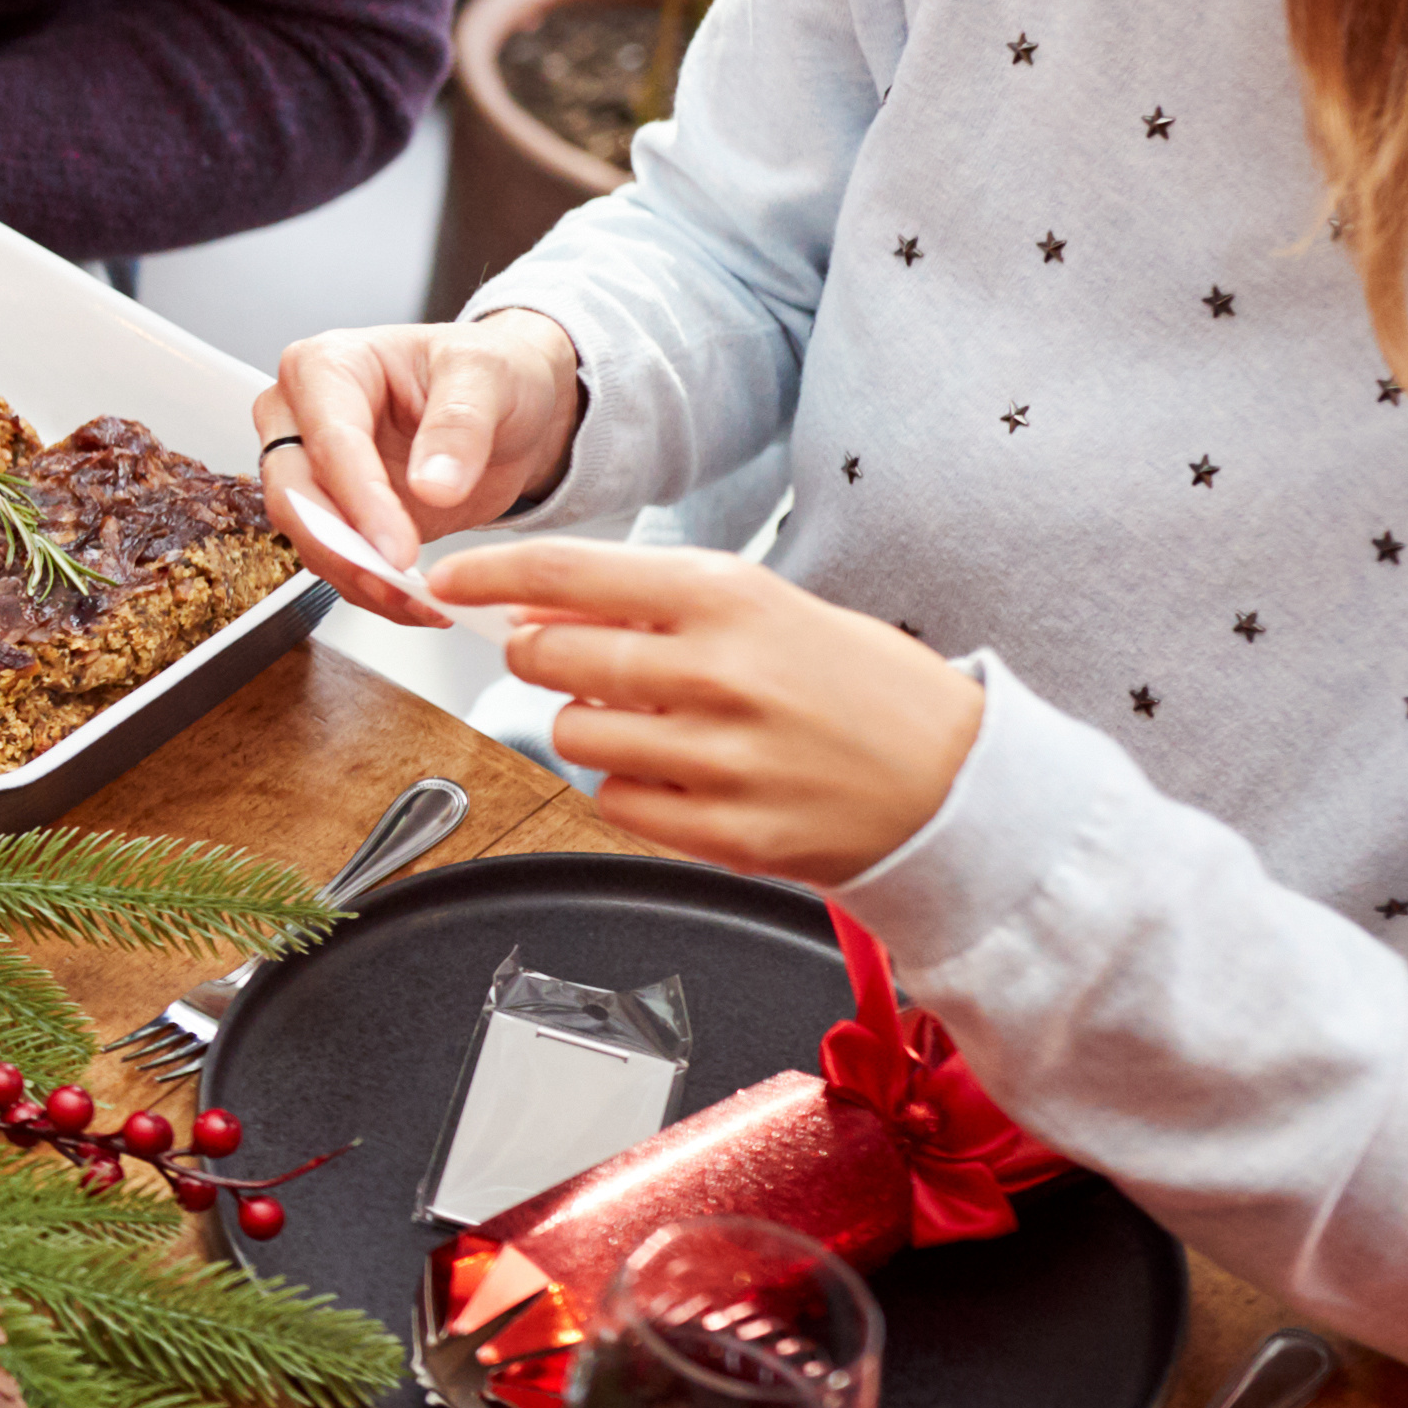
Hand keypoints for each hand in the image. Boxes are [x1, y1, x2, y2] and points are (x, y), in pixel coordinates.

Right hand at [254, 315, 588, 623]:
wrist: (511, 409)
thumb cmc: (492, 373)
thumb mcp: (490, 377)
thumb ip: (460, 424)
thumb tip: (432, 485)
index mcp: (326, 365)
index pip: (330, 439)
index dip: (360, 499)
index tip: (398, 547)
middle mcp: (301, 417)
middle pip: (294, 494)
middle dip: (344, 548)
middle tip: (399, 583)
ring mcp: (312, 471)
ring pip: (308, 537)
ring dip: (359, 579)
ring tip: (421, 602)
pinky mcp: (335, 516)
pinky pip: (338, 563)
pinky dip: (373, 591)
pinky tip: (418, 603)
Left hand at [427, 539, 982, 886]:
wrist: (959, 784)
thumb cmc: (863, 687)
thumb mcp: (771, 608)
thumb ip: (659, 606)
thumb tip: (539, 609)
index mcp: (732, 599)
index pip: (570, 575)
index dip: (491, 575)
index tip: (448, 579)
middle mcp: (720, 674)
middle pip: (551, 657)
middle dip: (537, 656)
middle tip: (564, 657)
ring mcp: (721, 759)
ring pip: (572, 734)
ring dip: (586, 725)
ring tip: (649, 721)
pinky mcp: (725, 832)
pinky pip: (613, 801)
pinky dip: (624, 786)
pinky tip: (676, 772)